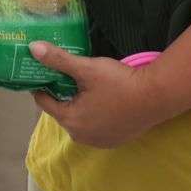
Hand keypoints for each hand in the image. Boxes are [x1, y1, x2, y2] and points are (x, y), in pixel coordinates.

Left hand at [29, 41, 174, 148]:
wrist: (156, 97)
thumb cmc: (119, 83)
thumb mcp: (86, 68)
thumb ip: (58, 60)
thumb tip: (33, 48)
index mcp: (70, 120)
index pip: (45, 102)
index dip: (42, 85)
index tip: (42, 71)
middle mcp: (81, 136)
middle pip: (62, 111)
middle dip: (62, 94)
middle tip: (66, 74)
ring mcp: (99, 141)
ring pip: (79, 119)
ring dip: (78, 104)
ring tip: (84, 85)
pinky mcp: (114, 140)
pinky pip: (94, 126)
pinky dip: (93, 114)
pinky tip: (101, 98)